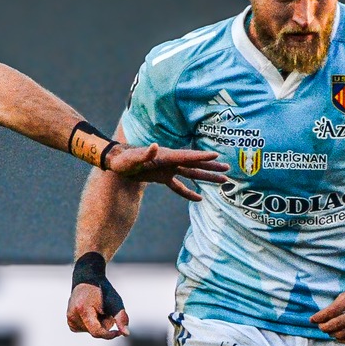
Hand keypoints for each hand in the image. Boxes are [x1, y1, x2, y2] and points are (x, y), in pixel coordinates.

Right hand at [66, 283, 128, 339]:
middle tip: (106, 311)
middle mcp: (72, 315)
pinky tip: (92, 314)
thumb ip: (121, 318)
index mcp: (82, 309)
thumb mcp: (115, 302)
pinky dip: (92, 324)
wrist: (87, 280)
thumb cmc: (102, 290)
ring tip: (98, 310)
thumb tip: (126, 334)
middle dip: (104, 325)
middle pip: (95, 332)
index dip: (109, 334)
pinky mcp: (69, 320)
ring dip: (98, 324)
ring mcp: (70, 318)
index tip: (118, 332)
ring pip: (90, 332)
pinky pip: (85, 329)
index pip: (96, 331)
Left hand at [106, 142, 229, 200]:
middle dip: (211, 167)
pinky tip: (199, 198)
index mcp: (166, 156)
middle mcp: (170, 161)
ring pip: (191, 174)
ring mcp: (167, 169)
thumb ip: (146, 154)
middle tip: (228, 170)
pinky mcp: (162, 177)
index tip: (217, 156)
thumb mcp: (134, 158)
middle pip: (195, 165)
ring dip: (206, 177)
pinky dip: (188, 193)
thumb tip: (155, 146)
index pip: (187, 156)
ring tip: (222, 180)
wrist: (116, 163)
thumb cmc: (124, 159)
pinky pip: (178, 186)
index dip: (202, 157)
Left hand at [311, 278, 344, 343]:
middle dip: (325, 327)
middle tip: (320, 327)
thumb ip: (337, 304)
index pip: (334, 310)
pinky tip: (338, 335)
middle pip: (339, 324)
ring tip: (329, 331)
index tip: (312, 320)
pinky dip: (343, 339)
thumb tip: (321, 318)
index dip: (321, 317)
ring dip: (333, 334)